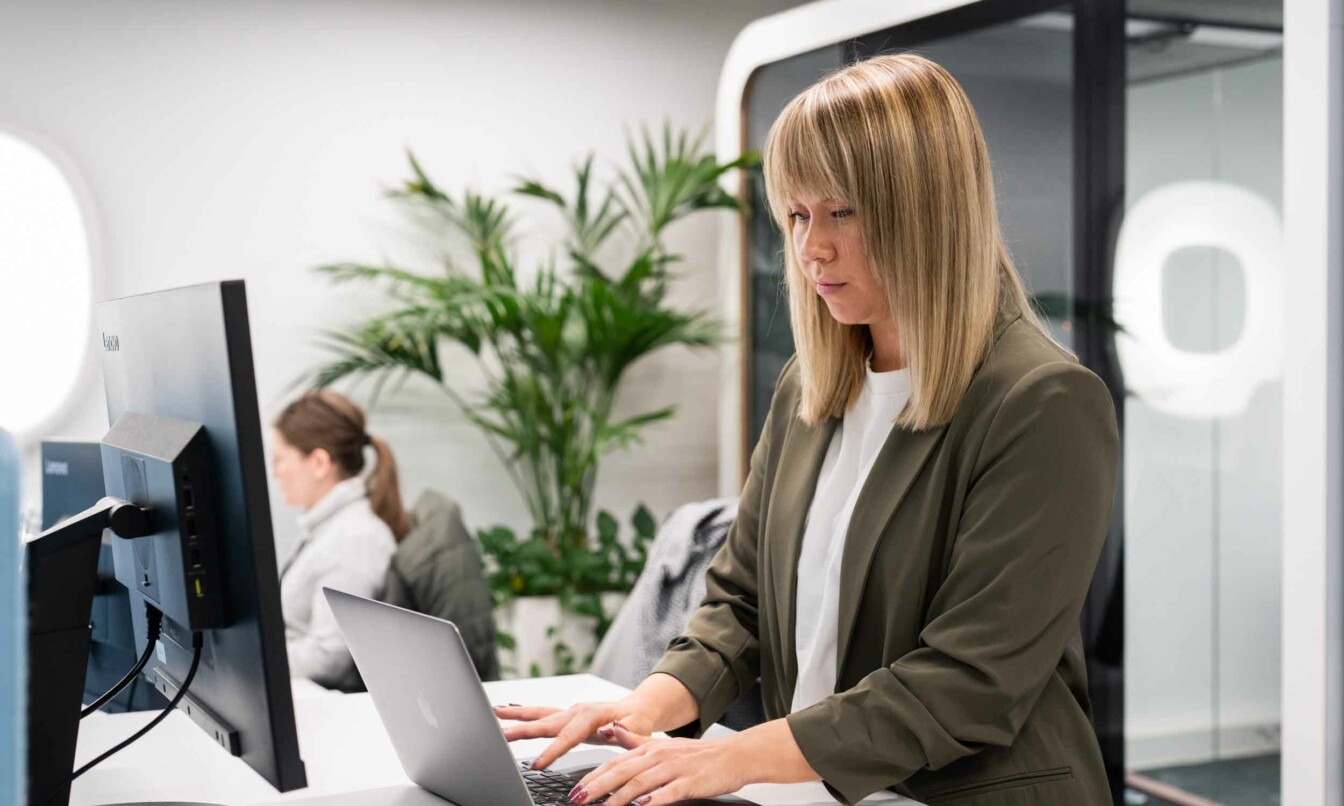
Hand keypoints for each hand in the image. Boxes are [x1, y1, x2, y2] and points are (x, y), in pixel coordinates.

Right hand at [493, 700, 655, 769]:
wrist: (638, 708)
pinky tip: (506, 711)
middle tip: (500, 736)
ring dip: (515, 715)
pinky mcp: (565, 715)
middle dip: (522, 730)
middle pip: (545, 722)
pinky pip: (540, 714)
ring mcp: (568, 711)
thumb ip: (622, 731)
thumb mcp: (638, 727)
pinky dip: (522, 713)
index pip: (567, 737)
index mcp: (591, 715)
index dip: (551, 752)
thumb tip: (604, 731)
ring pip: (538, 714)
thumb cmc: (638, 720)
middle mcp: (576, 710)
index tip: (536, 765)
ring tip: (493, 713)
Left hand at [571, 719, 819, 804]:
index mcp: (649, 749)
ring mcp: (674, 769)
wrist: (733, 755)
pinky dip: (655, 800)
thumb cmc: (697, 755)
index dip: (593, 776)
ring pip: (641, 783)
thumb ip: (633, 741)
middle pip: (622, 772)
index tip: (575, 790)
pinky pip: (669, 792)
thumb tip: (609, 732)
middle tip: (578, 800)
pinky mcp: (690, 782)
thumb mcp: (662, 745)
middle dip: (597, 787)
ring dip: (619, 797)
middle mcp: (658, 756)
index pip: (615, 763)